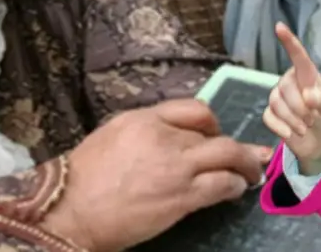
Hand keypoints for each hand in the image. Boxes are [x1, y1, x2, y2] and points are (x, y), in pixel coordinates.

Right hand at [40, 99, 270, 251]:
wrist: (68, 211)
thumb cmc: (83, 179)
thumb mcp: (113, 136)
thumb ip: (146, 131)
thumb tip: (175, 139)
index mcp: (144, 119)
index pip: (194, 109)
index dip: (212, 123)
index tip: (218, 134)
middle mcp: (164, 136)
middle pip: (214, 132)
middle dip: (238, 145)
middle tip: (251, 155)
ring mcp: (176, 166)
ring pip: (228, 154)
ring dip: (246, 165)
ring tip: (252, 174)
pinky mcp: (181, 195)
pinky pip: (222, 184)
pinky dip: (235, 185)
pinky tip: (237, 190)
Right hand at [262, 23, 320, 175]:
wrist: (320, 142)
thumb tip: (308, 97)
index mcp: (307, 76)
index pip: (298, 57)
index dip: (289, 41)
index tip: (280, 26)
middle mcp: (290, 83)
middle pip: (284, 87)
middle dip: (299, 107)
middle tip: (313, 119)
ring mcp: (278, 98)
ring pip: (276, 104)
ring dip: (294, 120)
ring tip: (306, 127)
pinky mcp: (271, 115)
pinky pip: (269, 118)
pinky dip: (283, 129)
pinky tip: (293, 134)